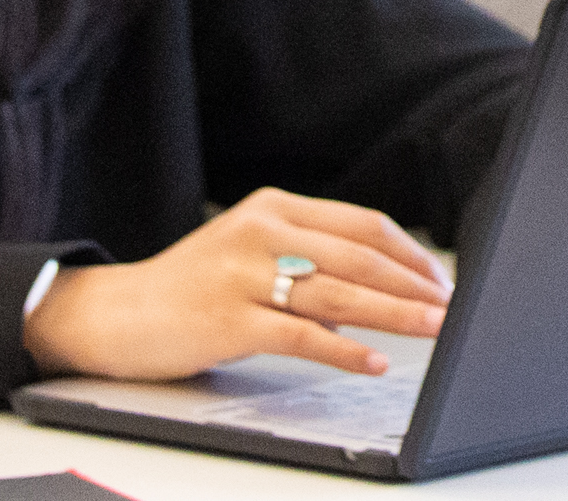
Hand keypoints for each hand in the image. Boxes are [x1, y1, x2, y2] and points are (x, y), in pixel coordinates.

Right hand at [25, 189, 450, 381]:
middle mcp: (262, 231)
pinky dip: (345, 351)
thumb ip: (306, 257)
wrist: (117, 313)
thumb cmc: (192, 287)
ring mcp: (243, 274)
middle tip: (450, 308)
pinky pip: (302, 335)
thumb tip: (378, 288)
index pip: (360, 224)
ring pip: (339, 294)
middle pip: (358, 257)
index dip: (408, 254)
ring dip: (395, 315)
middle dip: (413, 285)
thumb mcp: (249, 251)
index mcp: (273, 206)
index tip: (440, 279)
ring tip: (433, 330)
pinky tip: (375, 362)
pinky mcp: (229, 319)